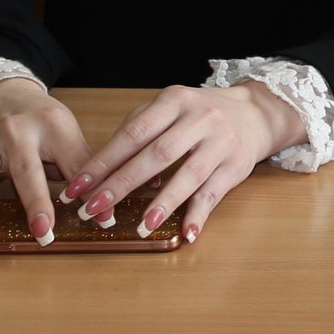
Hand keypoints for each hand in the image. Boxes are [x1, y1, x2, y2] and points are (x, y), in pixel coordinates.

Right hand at [0, 79, 88, 241]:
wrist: (2, 92)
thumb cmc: (42, 118)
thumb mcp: (66, 133)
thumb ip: (79, 166)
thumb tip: (103, 204)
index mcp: (56, 127)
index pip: (76, 165)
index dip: (90, 193)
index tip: (104, 220)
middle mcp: (21, 132)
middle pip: (29, 169)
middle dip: (37, 202)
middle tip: (45, 232)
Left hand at [66, 81, 305, 243]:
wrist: (256, 112)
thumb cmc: (200, 114)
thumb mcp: (169, 109)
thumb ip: (137, 131)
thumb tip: (101, 170)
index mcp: (175, 101)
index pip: (133, 133)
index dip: (103, 162)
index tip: (76, 188)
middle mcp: (200, 118)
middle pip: (157, 154)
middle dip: (122, 184)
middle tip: (93, 209)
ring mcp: (221, 142)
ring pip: (189, 174)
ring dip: (163, 203)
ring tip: (140, 227)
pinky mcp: (238, 165)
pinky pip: (216, 192)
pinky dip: (200, 214)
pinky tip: (186, 232)